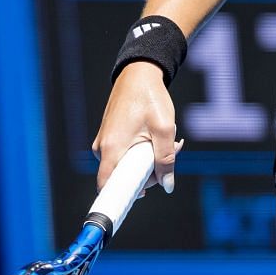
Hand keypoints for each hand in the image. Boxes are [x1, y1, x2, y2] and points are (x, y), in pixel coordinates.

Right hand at [91, 60, 183, 197]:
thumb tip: (168, 185)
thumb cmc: (150, 99)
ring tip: (171, 141)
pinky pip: (125, 155)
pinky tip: (159, 138)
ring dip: (150, 160)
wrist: (138, 74)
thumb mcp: (165, 129)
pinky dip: (143, 152)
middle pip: (124, 177)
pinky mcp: (110, 138)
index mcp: (112, 148)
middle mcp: (102, 148)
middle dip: (151, 173)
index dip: (121, 197)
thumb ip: (166, 159)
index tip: (139, 200)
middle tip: (173, 154)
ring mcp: (105, 143)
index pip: (107, 185)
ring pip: (128, 166)